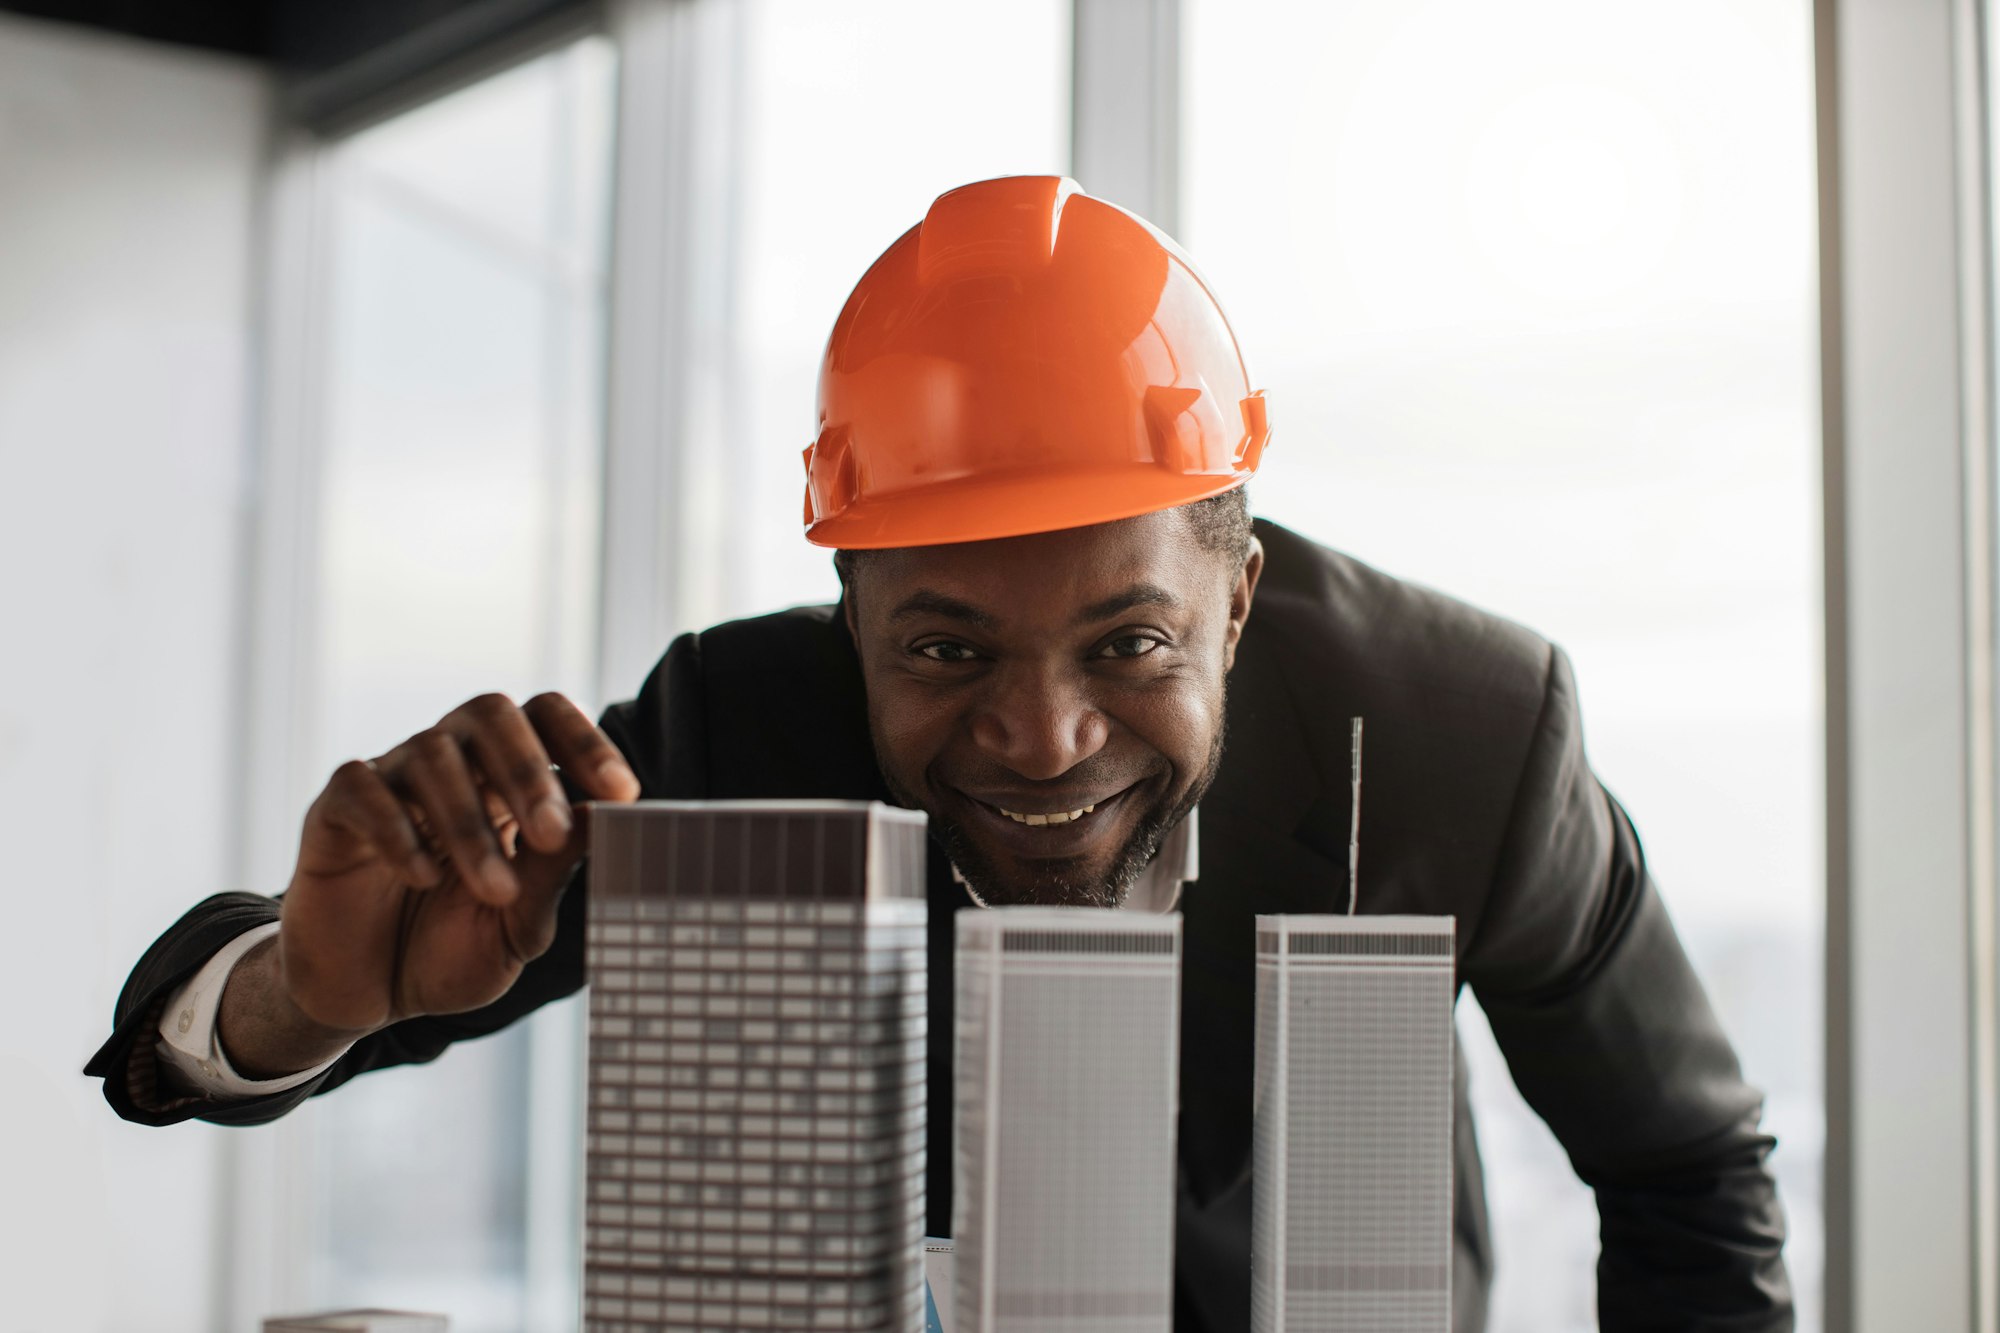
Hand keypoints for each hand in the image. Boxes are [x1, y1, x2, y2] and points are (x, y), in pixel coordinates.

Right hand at [219, 692, 639, 1074]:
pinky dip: (398, 829)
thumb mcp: (516, 927)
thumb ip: (554, 875)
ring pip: (432, 755)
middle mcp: (450, 764)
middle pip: (489, 713)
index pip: (546, 719)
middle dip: (528, 771)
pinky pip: (363, 788)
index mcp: (503, 780)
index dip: (586, 742)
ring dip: (471, 824)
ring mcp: (389, 781)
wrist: (368, 999)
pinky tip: (422, 877)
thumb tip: (599, 815)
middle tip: (550, 835)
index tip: (621, 794)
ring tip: (494, 890)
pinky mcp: (332, 811)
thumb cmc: (448, 953)